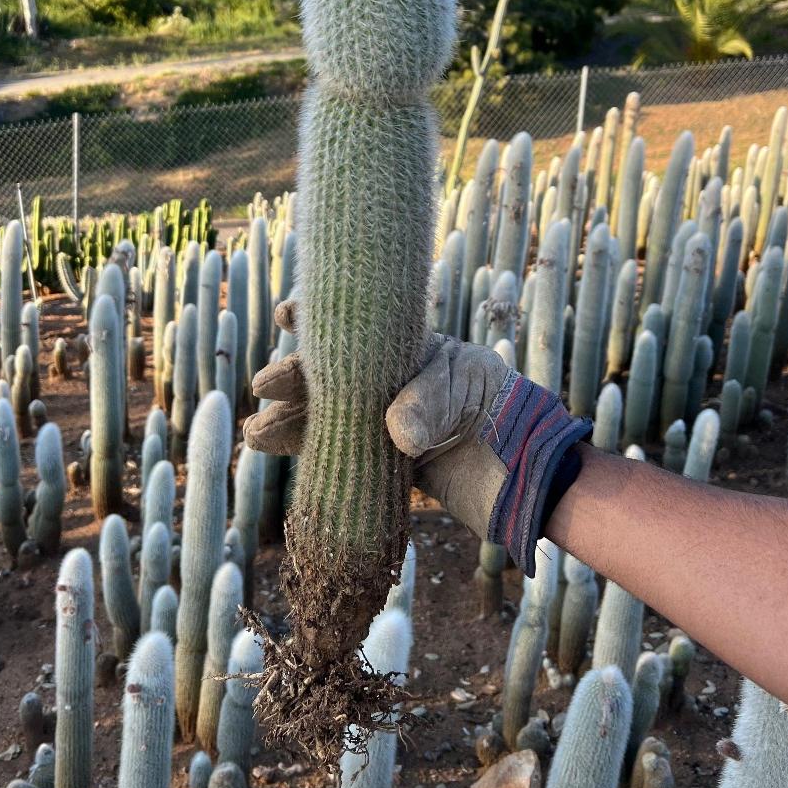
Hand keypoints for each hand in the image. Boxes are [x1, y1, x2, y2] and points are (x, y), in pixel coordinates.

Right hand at [244, 300, 510, 540]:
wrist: (530, 473)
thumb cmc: (507, 412)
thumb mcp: (468, 390)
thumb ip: (430, 404)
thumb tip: (396, 433)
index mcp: (414, 350)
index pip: (361, 329)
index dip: (322, 319)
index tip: (287, 315)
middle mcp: (395, 384)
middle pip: (336, 377)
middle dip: (298, 379)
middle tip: (267, 386)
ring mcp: (390, 425)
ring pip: (330, 417)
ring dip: (293, 421)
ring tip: (257, 432)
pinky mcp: (388, 465)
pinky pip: (341, 453)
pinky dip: (310, 451)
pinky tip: (277, 449)